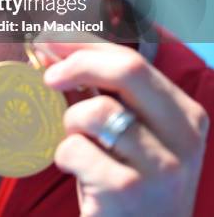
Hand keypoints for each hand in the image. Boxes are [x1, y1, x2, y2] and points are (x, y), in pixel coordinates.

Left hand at [39, 40, 208, 216]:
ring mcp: (160, 167)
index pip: (134, 61)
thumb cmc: (130, 182)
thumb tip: (53, 49)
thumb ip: (105, 93)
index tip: (52, 42)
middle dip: (79, 63)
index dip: (86, 46)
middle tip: (49, 76)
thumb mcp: (132, 136)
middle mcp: (183, 138)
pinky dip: (65, 155)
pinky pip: (76, 150)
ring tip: (77, 141)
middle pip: (127, 70)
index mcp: (185, 116)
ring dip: (71, 122)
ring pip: (97, 111)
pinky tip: (77, 171)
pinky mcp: (128, 192)